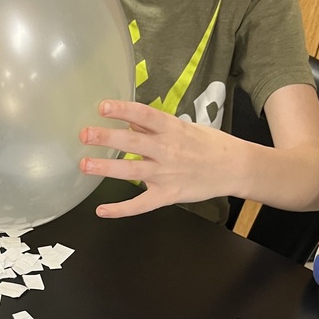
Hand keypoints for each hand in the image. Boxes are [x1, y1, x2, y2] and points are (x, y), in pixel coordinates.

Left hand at [79, 100, 233, 217]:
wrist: (234, 168)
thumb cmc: (209, 145)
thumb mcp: (183, 127)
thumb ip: (154, 126)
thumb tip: (129, 120)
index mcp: (172, 128)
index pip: (145, 115)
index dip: (123, 110)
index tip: (103, 107)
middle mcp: (167, 150)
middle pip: (133, 142)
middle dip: (107, 138)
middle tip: (84, 134)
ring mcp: (166, 174)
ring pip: (132, 170)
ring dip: (107, 168)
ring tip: (85, 164)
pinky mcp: (168, 196)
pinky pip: (141, 204)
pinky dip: (121, 209)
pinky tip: (101, 211)